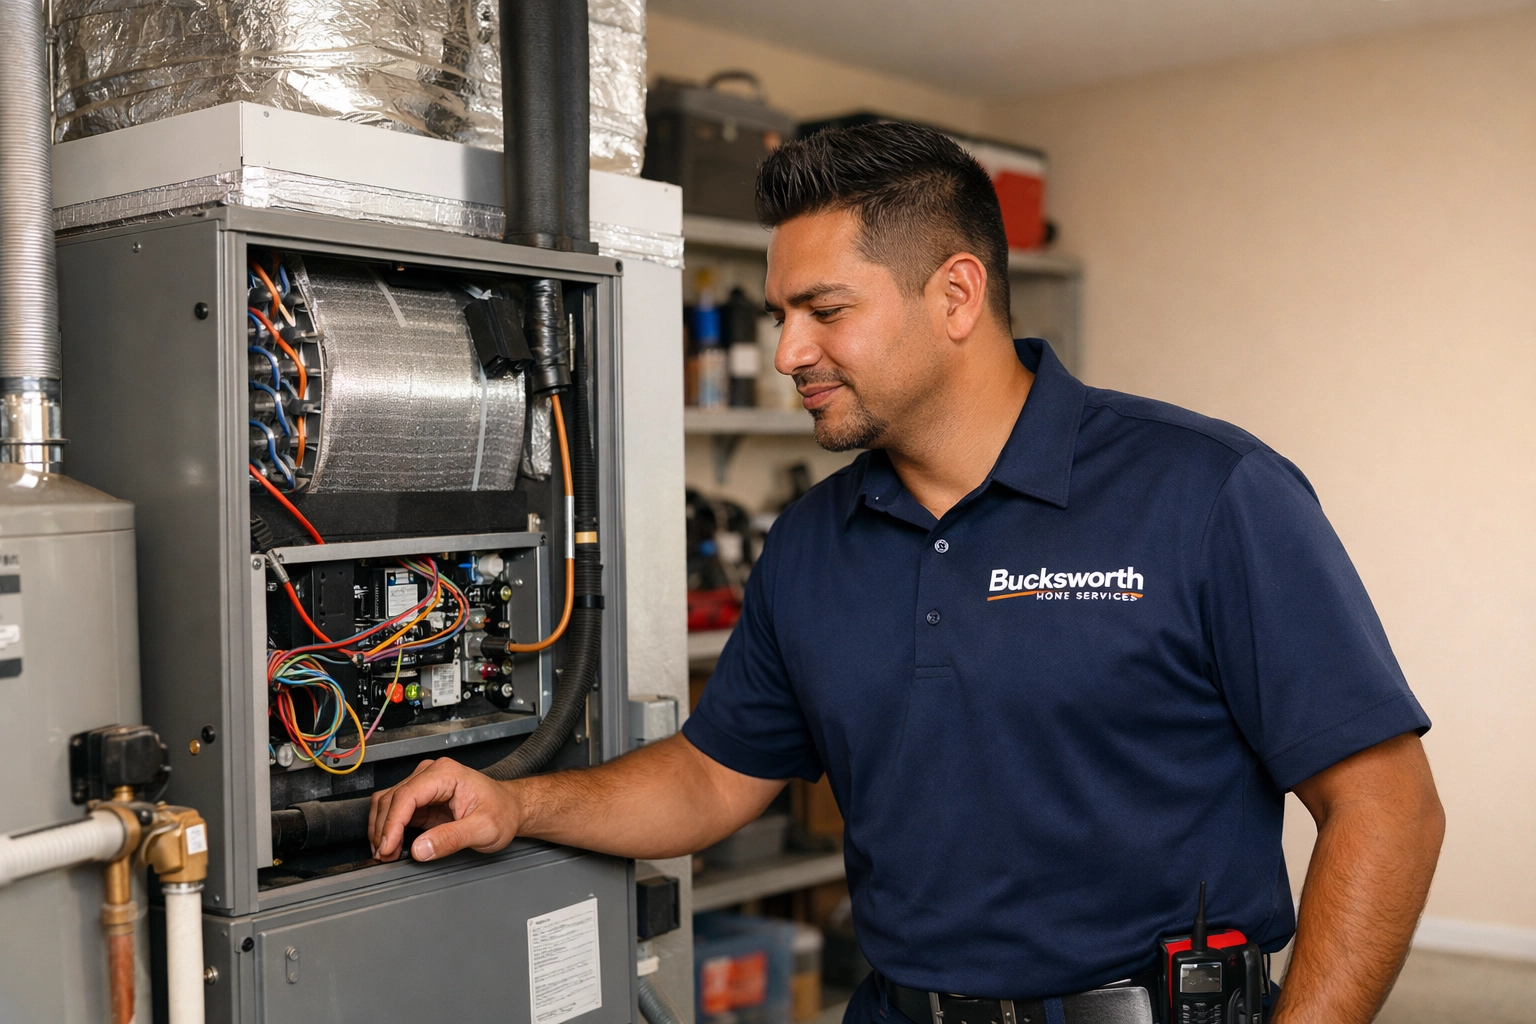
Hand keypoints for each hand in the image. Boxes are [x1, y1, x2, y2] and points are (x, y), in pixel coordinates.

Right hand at [368, 758, 522, 862]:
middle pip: (392, 798)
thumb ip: (451, 839)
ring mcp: (425, 785)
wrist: (512, 809)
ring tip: (385, 853)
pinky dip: (389, 828)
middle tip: (384, 856)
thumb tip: (420, 849)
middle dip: (383, 829)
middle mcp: (432, 774)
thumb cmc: (503, 812)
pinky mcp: (422, 798)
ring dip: (382, 828)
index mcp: (446, 774)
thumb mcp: (484, 830)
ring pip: (388, 803)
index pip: (407, 796)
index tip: (387, 847)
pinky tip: (391, 845)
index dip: (392, 824)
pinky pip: (396, 810)